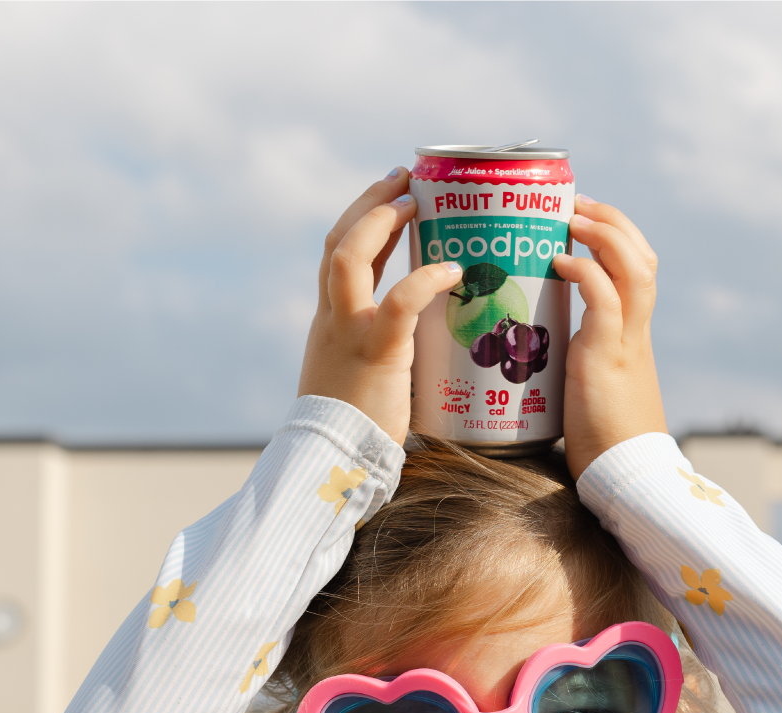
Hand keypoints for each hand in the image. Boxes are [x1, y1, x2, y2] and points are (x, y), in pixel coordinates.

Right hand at [298, 168, 462, 445]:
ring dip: (380, 220)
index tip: (390, 199)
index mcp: (329, 324)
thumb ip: (386, 356)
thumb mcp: (362, 380)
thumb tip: (429, 345)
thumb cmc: (356, 431)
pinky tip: (452, 270)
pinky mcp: (374, 354)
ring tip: (413, 201)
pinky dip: (425, 280)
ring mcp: (347, 333)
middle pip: (337, 243)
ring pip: (348, 257)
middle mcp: (331, 320)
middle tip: (403, 180)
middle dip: (369, 204)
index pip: (338, 259)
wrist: (333, 463)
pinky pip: (398, 304)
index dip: (362, 223)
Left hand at [552, 197, 666, 480]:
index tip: (582, 219)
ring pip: (634, 268)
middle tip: (574, 204)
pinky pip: (605, 300)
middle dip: (612, 221)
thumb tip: (532, 352)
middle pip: (642, 257)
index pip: (637, 272)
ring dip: (605, 232)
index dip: (615, 238)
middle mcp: (635, 332)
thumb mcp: (588, 389)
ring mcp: (626, 342)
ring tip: (572, 215)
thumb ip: (572, 364)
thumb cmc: (599, 442)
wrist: (623, 476)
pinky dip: (586, 272)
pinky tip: (559, 260)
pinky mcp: (608, 358)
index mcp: (631, 337)